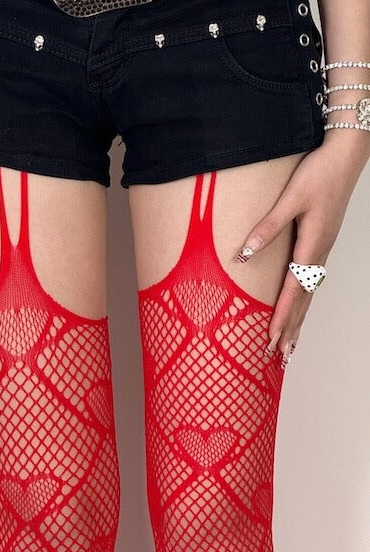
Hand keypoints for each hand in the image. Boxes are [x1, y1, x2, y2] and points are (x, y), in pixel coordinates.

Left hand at [235, 134, 369, 367]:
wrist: (345, 157)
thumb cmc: (318, 174)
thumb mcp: (289, 199)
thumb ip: (266, 228)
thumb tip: (243, 255)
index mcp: (311, 247)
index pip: (292, 291)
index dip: (281, 317)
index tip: (271, 338)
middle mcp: (318, 254)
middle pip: (303, 301)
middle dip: (291, 329)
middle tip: (280, 357)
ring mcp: (321, 251)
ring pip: (308, 294)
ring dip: (298, 321)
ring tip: (290, 346)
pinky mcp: (320, 245)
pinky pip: (310, 282)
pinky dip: (303, 303)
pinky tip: (298, 311)